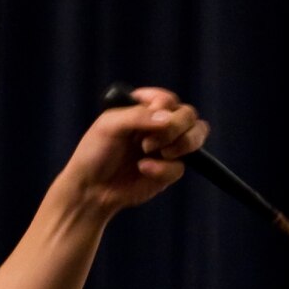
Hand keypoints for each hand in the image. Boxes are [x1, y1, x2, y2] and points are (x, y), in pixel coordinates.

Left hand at [58, 86, 208, 218]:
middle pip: (189, 115)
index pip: (169, 99)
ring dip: (180, 144)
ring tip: (154, 152)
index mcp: (143, 108)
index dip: (164, 106)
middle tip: (148, 143)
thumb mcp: (109, 126)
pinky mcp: (169, 170)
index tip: (149, 115)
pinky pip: (181, 166)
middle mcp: (158, 125)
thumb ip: (138, 117)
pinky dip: (163, 169)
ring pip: (196, 136)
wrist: (91, 189)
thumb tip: (169, 118)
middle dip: (174, 127)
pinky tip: (142, 170)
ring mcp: (166, 148)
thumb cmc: (94, 152)